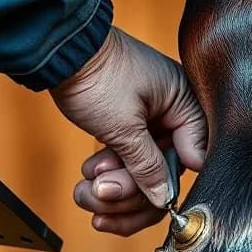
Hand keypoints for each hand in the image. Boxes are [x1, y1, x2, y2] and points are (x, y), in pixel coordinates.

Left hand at [50, 27, 207, 235]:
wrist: (59, 51)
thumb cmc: (96, 75)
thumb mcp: (123, 127)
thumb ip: (147, 166)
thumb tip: (164, 199)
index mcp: (185, 104)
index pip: (192, 160)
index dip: (168, 184)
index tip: (147, 199)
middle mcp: (173, 114)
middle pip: (166, 174)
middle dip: (130, 192)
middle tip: (100, 192)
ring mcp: (151, 123)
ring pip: (144, 175)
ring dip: (113, 190)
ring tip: (85, 190)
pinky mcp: (129, 128)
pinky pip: (128, 164)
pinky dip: (107, 177)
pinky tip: (87, 181)